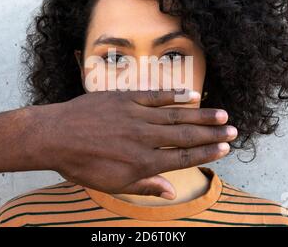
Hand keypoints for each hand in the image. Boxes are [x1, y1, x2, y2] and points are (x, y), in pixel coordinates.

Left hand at [26, 90, 236, 198]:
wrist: (54, 136)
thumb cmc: (81, 164)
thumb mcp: (112, 184)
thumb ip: (145, 186)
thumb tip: (172, 192)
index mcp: (142, 162)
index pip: (183, 157)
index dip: (206, 152)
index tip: (225, 148)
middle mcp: (144, 137)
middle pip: (186, 135)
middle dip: (211, 133)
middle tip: (233, 129)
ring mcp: (136, 115)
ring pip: (175, 114)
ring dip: (200, 114)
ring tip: (221, 113)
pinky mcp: (125, 98)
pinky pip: (155, 95)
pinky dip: (174, 95)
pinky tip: (190, 94)